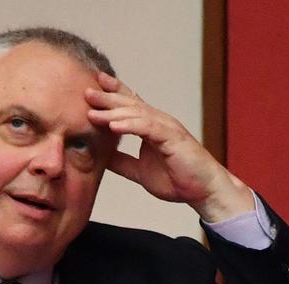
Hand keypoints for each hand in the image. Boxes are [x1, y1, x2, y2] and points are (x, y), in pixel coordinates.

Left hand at [86, 72, 253, 221]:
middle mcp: (159, 122)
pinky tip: (113, 126)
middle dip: (107, 97)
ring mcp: (166, 127)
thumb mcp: (139, 171)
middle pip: (129, 104)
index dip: (112, 94)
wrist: (203, 191)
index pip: (129, 105)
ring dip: (112, 111)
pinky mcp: (173, 137)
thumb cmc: (178, 179)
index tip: (92, 87)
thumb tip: (101, 156)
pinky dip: (129, 125)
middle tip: (85, 91)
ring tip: (92, 111)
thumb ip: (122, 162)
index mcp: (151, 127)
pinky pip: (148, 127)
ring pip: (136, 113)